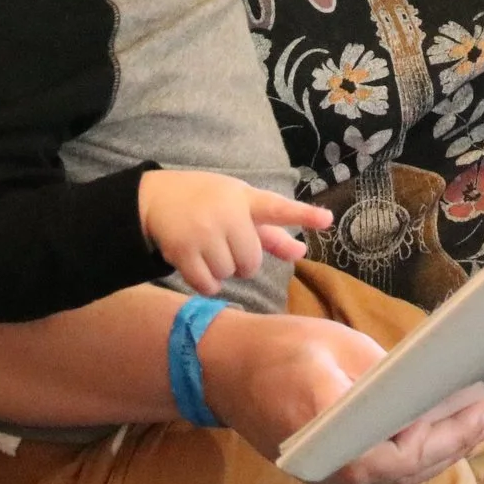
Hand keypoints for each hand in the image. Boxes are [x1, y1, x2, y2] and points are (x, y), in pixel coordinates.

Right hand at [140, 172, 332, 296]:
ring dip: (222, 271)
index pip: (278, 208)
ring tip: (208, 249)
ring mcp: (204, 231)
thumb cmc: (207, 202)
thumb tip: (301, 252)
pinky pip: (208, 285)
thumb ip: (271, 233)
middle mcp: (227, 213)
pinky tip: (199, 266)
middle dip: (242, 262)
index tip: (328, 219)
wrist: (155, 198)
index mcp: (245, 199)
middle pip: (251, 262)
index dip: (303, 215)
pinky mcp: (182, 250)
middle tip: (227, 246)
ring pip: (229, 274)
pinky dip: (206, 284)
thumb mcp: (239, 207)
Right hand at [196, 308, 483, 483]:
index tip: (480, 411)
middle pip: (403, 472)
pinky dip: (407, 456)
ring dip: (433, 454)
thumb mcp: (340, 346)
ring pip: (391, 477)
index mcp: (331, 434)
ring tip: (468, 425)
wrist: (220, 367)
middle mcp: (327, 467)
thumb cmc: (278, 347)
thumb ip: (386, 376)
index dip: (447, 437)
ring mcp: (322, 473)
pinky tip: (430, 432)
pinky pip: (373, 470)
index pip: (401, 454)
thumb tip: (432, 392)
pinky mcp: (321, 468)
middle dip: (451, 446)